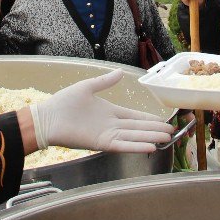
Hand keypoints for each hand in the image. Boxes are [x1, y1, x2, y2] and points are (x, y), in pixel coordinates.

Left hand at [30, 69, 173, 152]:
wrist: (48, 117)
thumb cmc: (64, 102)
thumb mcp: (88, 87)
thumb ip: (105, 82)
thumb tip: (120, 72)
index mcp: (110, 112)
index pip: (134, 116)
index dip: (149, 119)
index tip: (163, 120)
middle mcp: (111, 125)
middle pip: (138, 128)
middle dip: (155, 130)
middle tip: (172, 132)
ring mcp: (107, 134)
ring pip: (134, 137)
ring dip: (150, 138)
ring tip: (166, 139)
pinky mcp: (100, 143)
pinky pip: (122, 145)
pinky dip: (135, 146)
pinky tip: (149, 147)